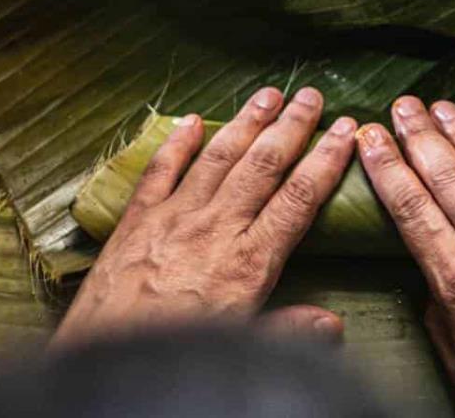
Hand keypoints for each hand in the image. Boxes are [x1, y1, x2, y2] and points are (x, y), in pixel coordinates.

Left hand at [53, 86, 356, 348]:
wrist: (109, 358)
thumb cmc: (179, 351)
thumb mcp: (245, 345)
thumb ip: (290, 328)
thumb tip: (333, 323)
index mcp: (250, 260)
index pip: (299, 197)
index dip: (326, 161)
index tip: (345, 132)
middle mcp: (217, 227)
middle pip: (263, 165)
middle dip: (291, 127)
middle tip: (311, 97)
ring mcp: (175, 218)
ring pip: (219, 158)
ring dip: (246, 123)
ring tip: (269, 95)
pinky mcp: (137, 221)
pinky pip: (160, 172)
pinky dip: (177, 144)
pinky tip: (192, 120)